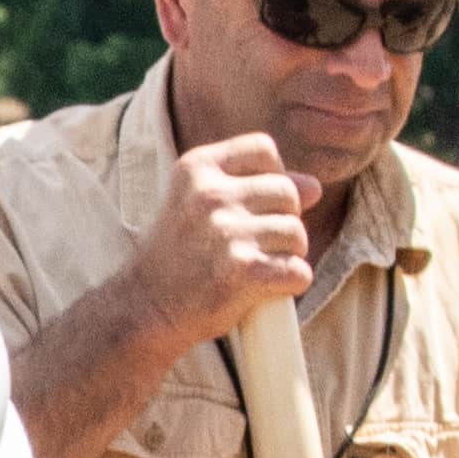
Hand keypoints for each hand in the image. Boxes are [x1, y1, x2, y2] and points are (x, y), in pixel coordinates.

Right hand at [127, 128, 323, 354]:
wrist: (143, 309)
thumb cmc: (177, 255)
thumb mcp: (199, 205)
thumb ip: (253, 187)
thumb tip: (315, 187)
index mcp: (196, 168)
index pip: (264, 149)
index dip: (272, 175)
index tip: (253, 204)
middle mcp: (210, 194)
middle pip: (288, 193)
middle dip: (284, 220)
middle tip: (256, 245)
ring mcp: (226, 232)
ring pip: (297, 233)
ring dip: (288, 254)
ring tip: (259, 267)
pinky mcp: (242, 270)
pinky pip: (298, 271)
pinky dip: (291, 283)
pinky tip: (266, 289)